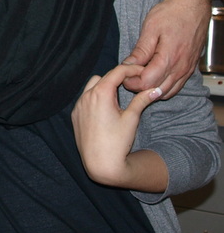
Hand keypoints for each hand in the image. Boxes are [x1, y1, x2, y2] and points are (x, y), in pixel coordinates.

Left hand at [71, 63, 165, 189]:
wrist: (100, 163)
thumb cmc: (117, 142)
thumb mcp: (132, 118)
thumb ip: (142, 100)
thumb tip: (156, 89)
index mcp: (100, 93)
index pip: (117, 71)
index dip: (132, 69)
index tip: (142, 72)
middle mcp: (86, 96)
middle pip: (103, 77)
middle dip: (117, 78)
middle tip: (132, 84)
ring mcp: (78, 106)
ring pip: (91, 86)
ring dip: (104, 87)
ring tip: (118, 97)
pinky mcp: (75, 115)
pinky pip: (84, 99)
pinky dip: (95, 98)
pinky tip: (105, 108)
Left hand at [123, 0, 209, 97]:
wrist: (193, 6)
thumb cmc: (172, 13)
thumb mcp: (151, 28)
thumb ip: (140, 51)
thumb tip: (127, 65)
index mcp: (169, 58)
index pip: (146, 83)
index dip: (131, 81)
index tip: (124, 73)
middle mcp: (180, 68)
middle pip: (155, 90)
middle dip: (138, 86)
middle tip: (129, 74)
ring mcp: (186, 70)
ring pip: (166, 92)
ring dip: (150, 89)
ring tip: (140, 75)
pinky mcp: (189, 69)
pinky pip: (175, 87)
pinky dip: (162, 87)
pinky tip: (153, 77)